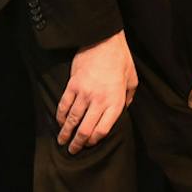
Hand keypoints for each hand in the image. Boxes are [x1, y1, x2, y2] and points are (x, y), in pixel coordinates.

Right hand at [57, 31, 135, 152]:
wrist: (103, 40)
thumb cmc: (120, 59)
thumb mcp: (132, 79)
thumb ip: (128, 98)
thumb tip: (124, 110)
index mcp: (115, 102)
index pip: (102, 130)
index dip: (94, 141)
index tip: (90, 144)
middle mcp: (99, 101)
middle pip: (85, 130)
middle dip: (78, 144)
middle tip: (73, 151)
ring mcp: (84, 93)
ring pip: (72, 120)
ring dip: (65, 133)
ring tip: (62, 141)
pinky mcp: (73, 85)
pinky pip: (64, 105)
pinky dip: (60, 116)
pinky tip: (59, 122)